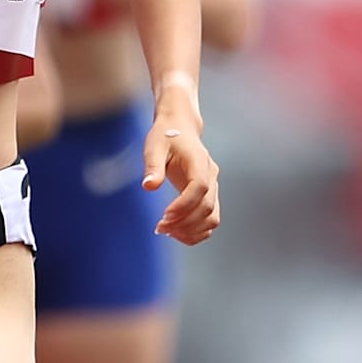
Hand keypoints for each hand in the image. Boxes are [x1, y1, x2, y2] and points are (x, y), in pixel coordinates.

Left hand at [143, 107, 221, 244]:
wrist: (180, 129)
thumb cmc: (166, 137)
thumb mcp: (154, 146)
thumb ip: (153, 166)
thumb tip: (148, 186)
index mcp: (199, 162)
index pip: (200, 187)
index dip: (184, 205)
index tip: (164, 216)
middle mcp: (211, 176)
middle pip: (207, 207)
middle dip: (184, 222)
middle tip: (160, 228)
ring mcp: (213, 188)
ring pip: (212, 218)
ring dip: (191, 230)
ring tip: (167, 231)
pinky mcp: (208, 197)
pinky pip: (210, 220)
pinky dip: (196, 231)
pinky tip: (176, 232)